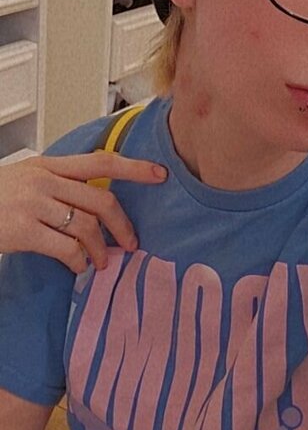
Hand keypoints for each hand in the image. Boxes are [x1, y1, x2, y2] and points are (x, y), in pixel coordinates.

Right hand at [0, 153, 166, 270]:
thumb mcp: (26, 179)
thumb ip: (59, 185)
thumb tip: (97, 204)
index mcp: (48, 165)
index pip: (101, 161)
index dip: (135, 168)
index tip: (161, 175)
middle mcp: (44, 180)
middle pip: (102, 200)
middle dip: (123, 225)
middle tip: (131, 243)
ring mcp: (33, 204)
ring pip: (87, 227)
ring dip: (101, 250)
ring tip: (102, 262)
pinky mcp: (24, 230)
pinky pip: (67, 248)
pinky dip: (79, 262)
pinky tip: (78, 267)